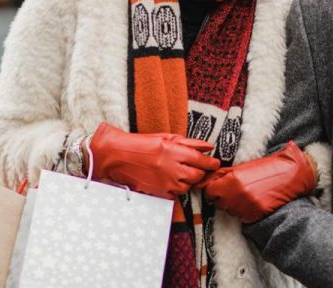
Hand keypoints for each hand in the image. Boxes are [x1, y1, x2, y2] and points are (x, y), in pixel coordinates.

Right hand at [88, 122, 219, 198]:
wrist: (118, 156)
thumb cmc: (142, 144)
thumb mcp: (166, 138)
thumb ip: (189, 143)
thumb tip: (208, 146)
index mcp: (174, 151)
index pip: (201, 160)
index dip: (211, 163)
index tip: (214, 163)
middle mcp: (171, 168)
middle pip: (197, 175)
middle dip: (200, 173)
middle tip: (197, 168)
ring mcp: (165, 182)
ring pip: (187, 187)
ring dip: (187, 181)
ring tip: (178, 172)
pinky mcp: (159, 193)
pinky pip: (176, 194)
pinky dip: (176, 188)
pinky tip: (169, 180)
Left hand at [199, 141, 316, 222]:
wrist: (291, 175)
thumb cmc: (268, 167)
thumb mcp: (243, 167)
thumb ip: (223, 174)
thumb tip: (205, 179)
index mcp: (233, 181)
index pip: (210, 191)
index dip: (212, 188)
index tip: (217, 186)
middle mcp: (238, 196)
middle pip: (217, 202)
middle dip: (221, 196)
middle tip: (232, 188)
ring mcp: (246, 208)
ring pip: (228, 210)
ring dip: (232, 204)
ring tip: (245, 193)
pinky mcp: (255, 216)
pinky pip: (240, 216)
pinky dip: (243, 210)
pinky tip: (252, 200)